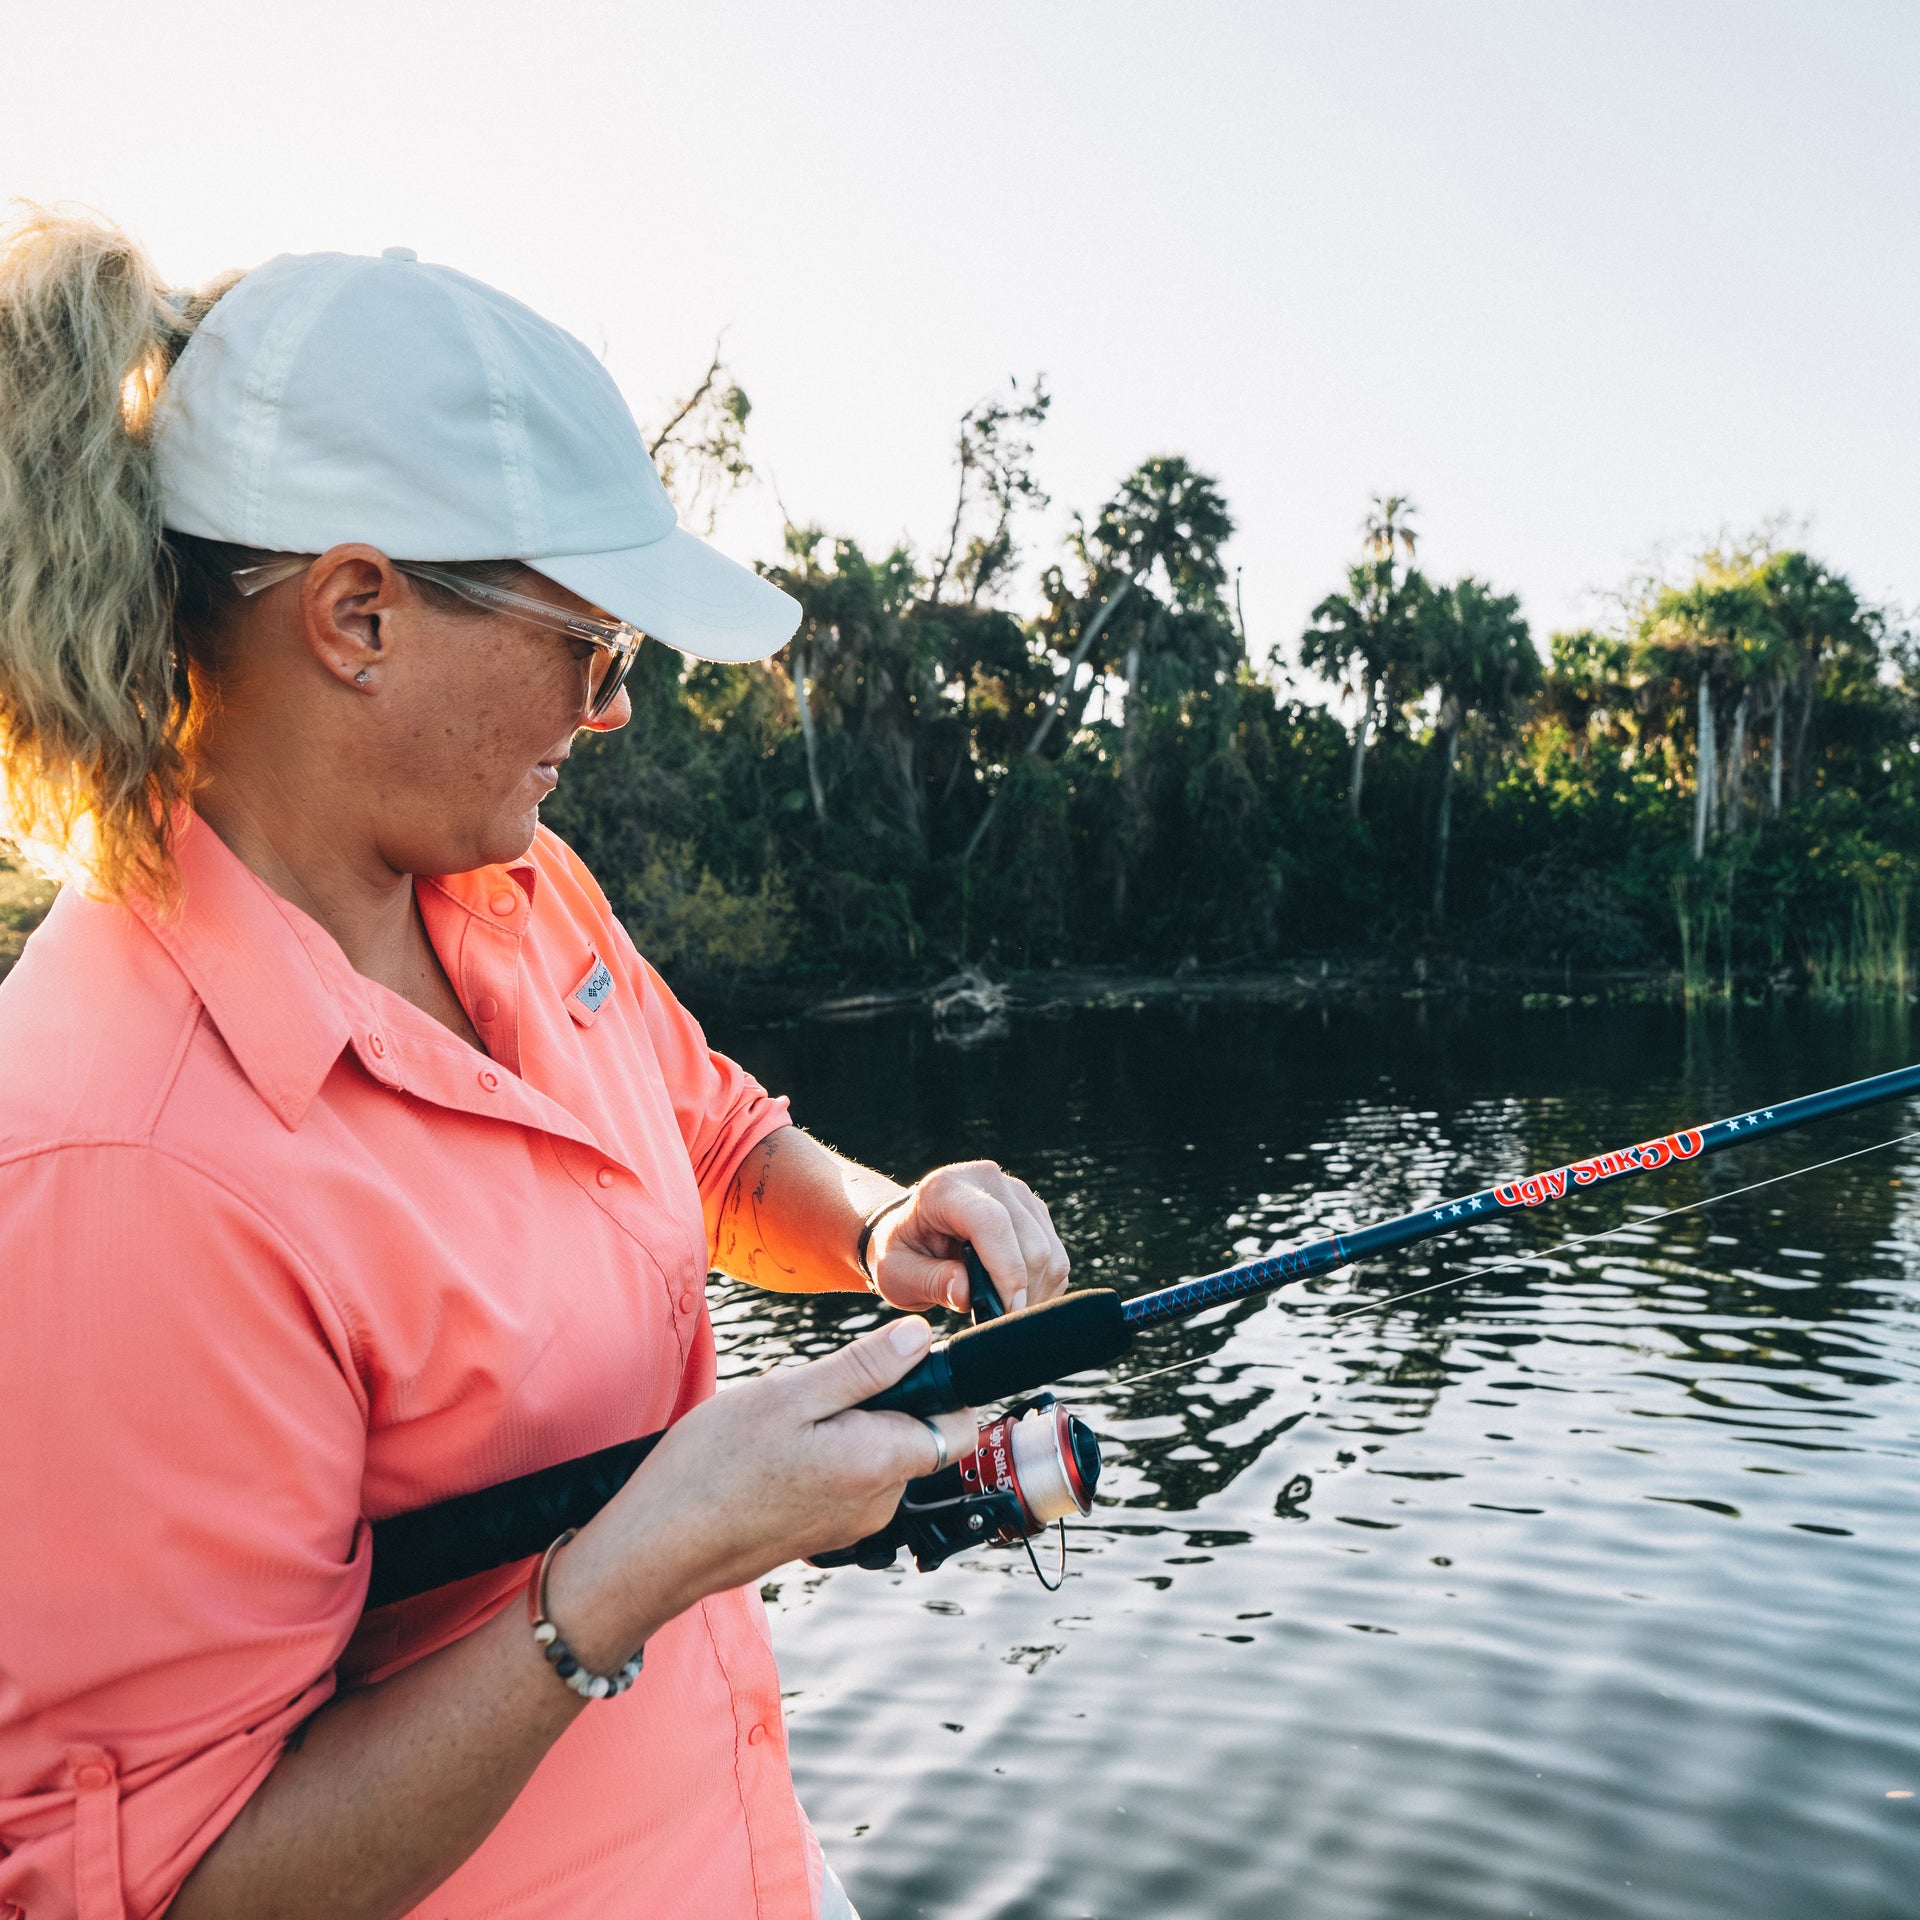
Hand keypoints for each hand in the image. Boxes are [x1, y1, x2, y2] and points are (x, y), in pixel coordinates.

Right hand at [550, 1317, 976, 1658]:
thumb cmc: (715, 1467)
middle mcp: (879, 1503)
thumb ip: (865, 1368)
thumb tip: (922, 1338)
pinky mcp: (822, 1534)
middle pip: (915, 1436)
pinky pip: (843, 1481)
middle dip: (877, 1405)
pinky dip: (820, 1459)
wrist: (657, 1547)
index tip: (888, 1366)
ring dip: (842, 1431)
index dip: (938, 1386)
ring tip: (781, 1429)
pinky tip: (770, 1457)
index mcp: (882, 1463)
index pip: (959, 1424)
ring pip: (874, 1457)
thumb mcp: (790, 1394)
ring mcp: (851, 1525)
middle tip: (809, 1395)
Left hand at [869, 1160, 1069, 1314]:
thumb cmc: (901, 1250)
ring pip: (1050, 1252)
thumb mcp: (896, 1273)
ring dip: (1035, 1292)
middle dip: (1022, 1292)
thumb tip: (966, 1292)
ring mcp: (1016, 1192)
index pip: (992, 1223)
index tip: (1006, 1311)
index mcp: (945, 1188)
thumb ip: (928, 1281)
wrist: (911, 1229)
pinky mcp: (1034, 1211)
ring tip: (1004, 1312)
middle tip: (999, 1323)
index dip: (1006, 1270)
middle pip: (1031, 1242)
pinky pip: (1056, 1255)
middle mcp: (987, 1180)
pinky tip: (1015, 1297)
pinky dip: (1043, 1285)